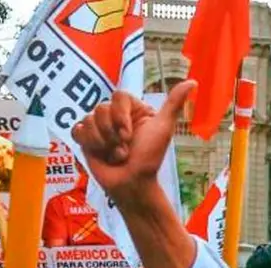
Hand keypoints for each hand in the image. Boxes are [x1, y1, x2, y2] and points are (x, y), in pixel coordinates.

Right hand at [71, 80, 195, 203]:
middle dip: (113, 134)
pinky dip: (89, 143)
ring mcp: (100, 127)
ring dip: (103, 143)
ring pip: (88, 120)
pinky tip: (100, 153)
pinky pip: (78, 130)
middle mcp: (116, 116)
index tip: (128, 135)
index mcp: (133, 110)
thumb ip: (173, 103)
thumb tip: (192, 81)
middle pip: (101, 108)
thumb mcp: (163, 128)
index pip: (118, 96)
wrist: (131, 183)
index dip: (120, 116)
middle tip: (124, 150)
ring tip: (115, 155)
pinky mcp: (86, 138)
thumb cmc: (149, 158)